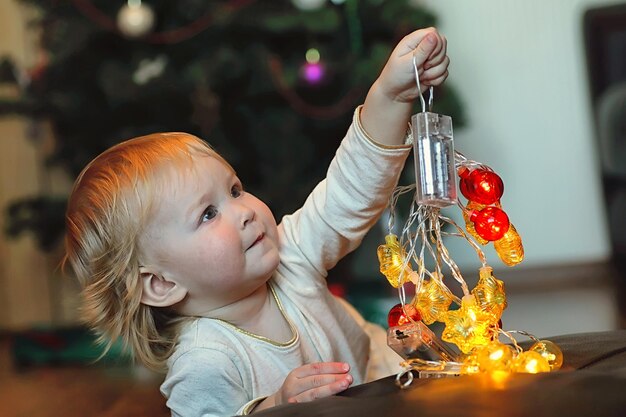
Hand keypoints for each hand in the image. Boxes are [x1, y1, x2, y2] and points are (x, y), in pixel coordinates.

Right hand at [255, 362, 352, 410]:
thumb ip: (319, 374)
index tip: (346, 367)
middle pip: (316, 380)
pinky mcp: (296, 410)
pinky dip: (323, 403)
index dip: (332, 367)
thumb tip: (343, 371)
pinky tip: (333, 401)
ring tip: (345, 385)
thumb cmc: (298, 388)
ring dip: (331, 389)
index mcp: (296, 374)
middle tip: (349, 377)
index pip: (316, 368)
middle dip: (334, 378)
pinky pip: (311, 406)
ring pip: (314, 394)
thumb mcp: (303, 377)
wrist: (278, 403)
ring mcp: (294, 399)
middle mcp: (293, 385)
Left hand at [360, 27, 448, 145]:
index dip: (434, 47)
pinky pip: (445, 74)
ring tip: (419, 78)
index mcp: (415, 40)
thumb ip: (422, 50)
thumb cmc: (393, 79)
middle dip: (434, 63)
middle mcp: (423, 47)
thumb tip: (433, 35)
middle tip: (419, 71)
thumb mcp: (406, 63)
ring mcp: (429, 59)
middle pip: (443, 49)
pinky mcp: (433, 70)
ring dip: (435, 74)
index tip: (423, 58)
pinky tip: (424, 82)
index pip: (436, 35)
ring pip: (446, 62)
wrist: (392, 96)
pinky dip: (436, 80)